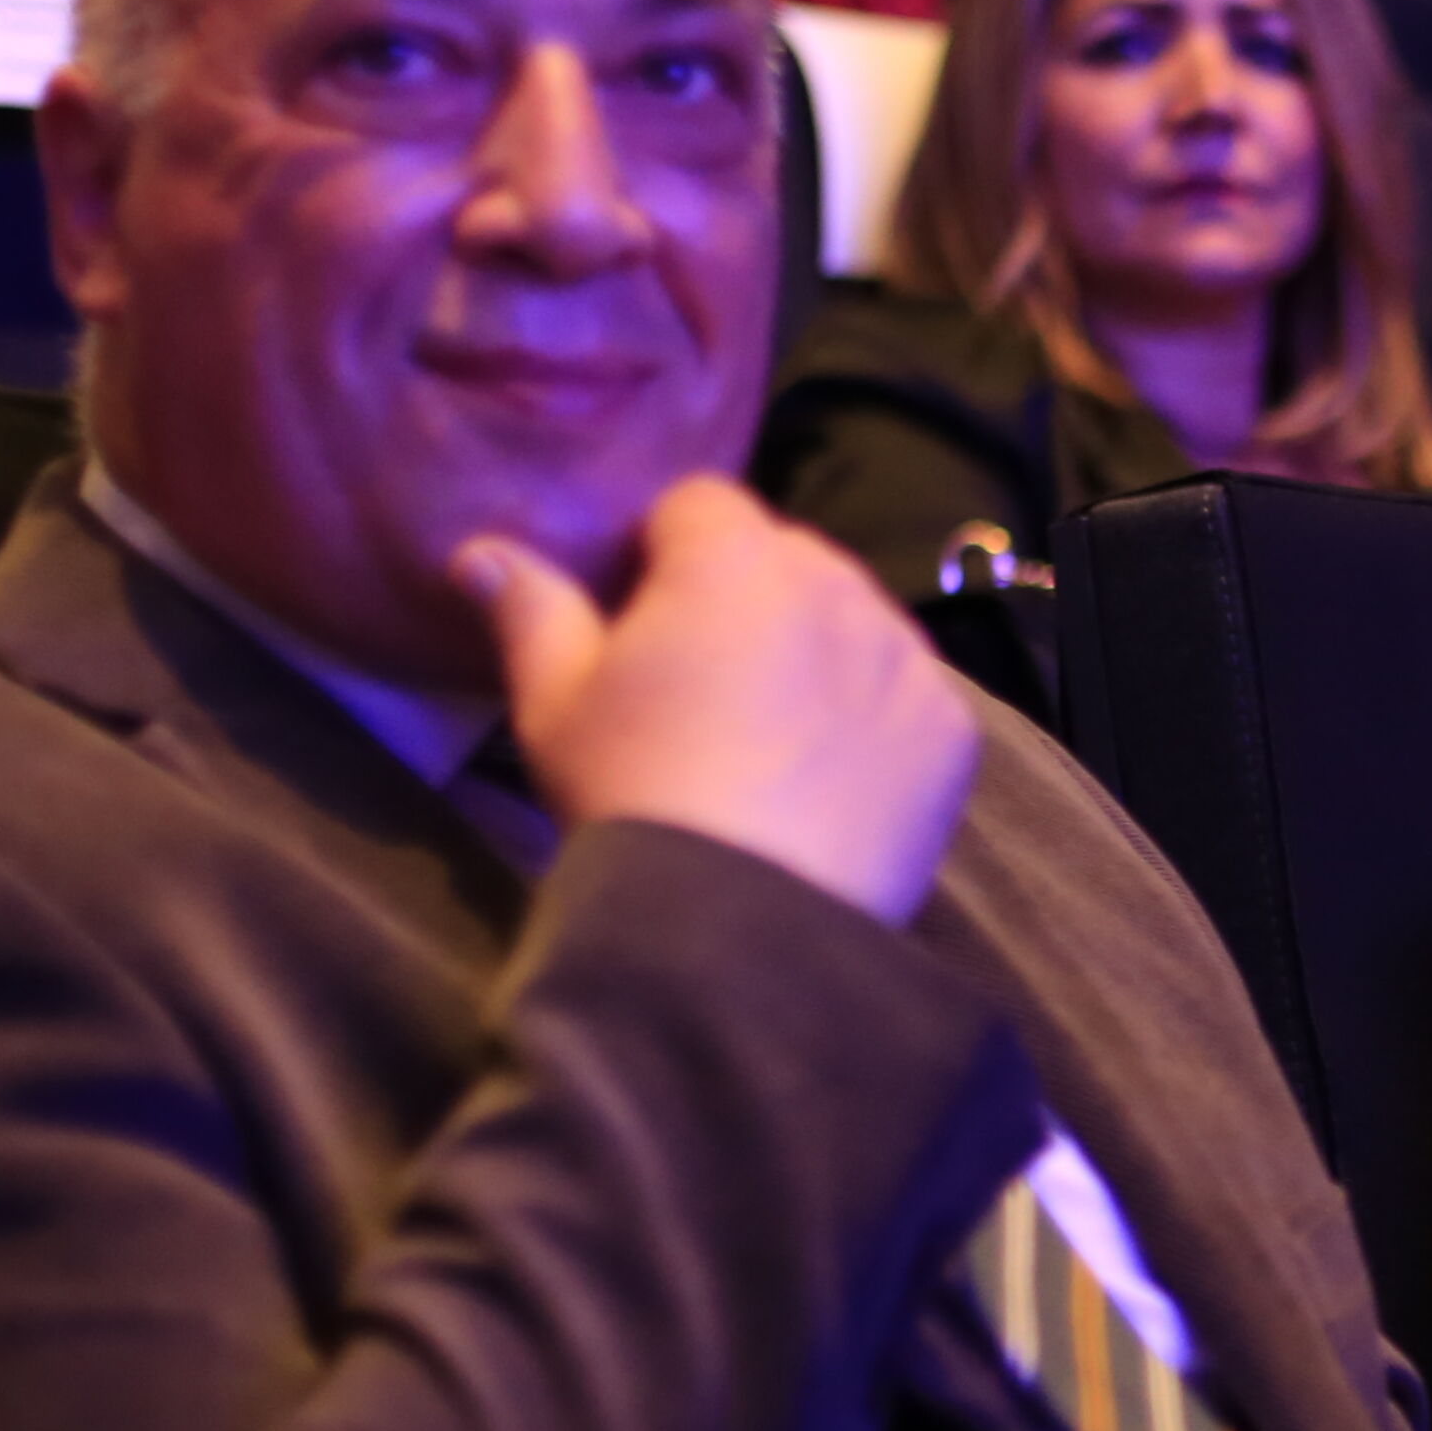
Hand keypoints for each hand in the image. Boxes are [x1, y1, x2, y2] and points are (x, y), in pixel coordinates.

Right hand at [463, 479, 980, 924]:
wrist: (738, 927)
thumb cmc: (631, 795)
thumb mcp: (554, 703)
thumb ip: (529, 608)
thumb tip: (482, 552)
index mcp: (732, 558)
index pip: (699, 503)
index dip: (661, 551)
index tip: (638, 616)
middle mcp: (836, 585)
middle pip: (786, 557)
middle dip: (745, 597)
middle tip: (701, 687)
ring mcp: (905, 658)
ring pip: (853, 621)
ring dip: (815, 651)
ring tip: (766, 739)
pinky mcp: (949, 731)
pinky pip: (905, 695)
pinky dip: (872, 720)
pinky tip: (826, 781)